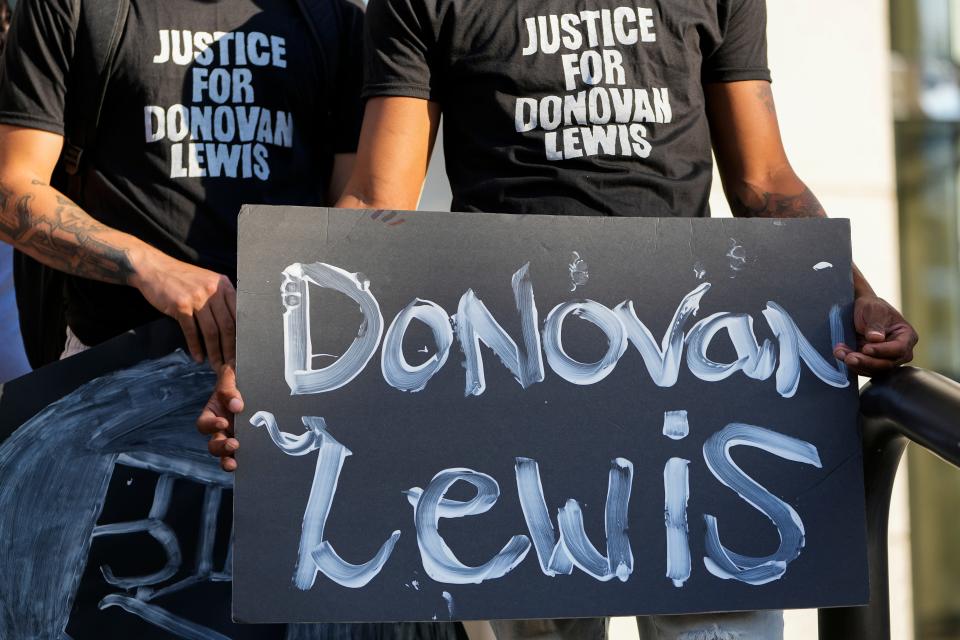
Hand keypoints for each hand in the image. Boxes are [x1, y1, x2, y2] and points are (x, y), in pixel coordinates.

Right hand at [131, 249, 236, 369]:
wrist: (154, 268)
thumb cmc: (183, 279)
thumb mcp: (208, 282)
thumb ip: (221, 299)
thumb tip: (234, 326)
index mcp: (224, 285)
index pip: (238, 315)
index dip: (241, 337)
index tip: (243, 353)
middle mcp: (213, 291)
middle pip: (227, 326)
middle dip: (230, 350)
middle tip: (231, 366)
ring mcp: (197, 298)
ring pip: (211, 331)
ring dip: (215, 352)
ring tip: (216, 366)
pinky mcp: (181, 305)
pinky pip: (191, 331)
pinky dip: (196, 347)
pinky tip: (198, 357)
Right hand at [197, 363, 242, 471]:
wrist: (251, 378)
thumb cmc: (236, 378)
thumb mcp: (229, 377)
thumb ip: (229, 389)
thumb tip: (236, 406)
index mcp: (212, 414)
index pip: (204, 424)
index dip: (211, 426)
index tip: (223, 422)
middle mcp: (220, 429)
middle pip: (213, 445)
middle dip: (221, 447)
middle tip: (233, 444)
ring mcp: (234, 436)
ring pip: (226, 454)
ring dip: (229, 459)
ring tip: (236, 461)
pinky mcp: (248, 440)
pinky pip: (243, 454)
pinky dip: (245, 460)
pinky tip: (252, 461)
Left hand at [833, 295, 917, 376]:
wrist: (860, 310)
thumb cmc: (872, 307)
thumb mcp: (874, 310)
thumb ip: (876, 324)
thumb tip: (876, 339)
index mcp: (907, 336)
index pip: (899, 349)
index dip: (883, 351)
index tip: (866, 348)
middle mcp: (900, 351)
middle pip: (887, 364)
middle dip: (866, 362)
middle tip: (849, 357)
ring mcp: (886, 359)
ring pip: (874, 369)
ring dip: (855, 364)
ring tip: (839, 352)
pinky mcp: (873, 363)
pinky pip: (864, 369)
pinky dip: (851, 364)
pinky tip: (840, 354)